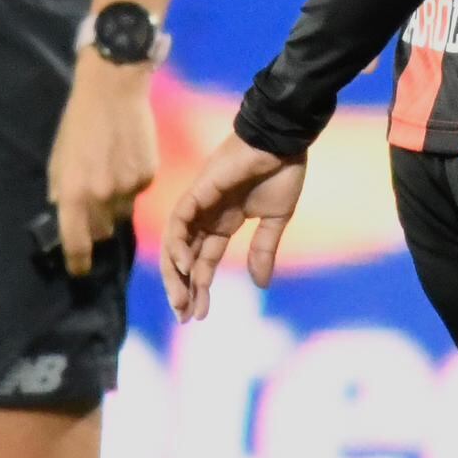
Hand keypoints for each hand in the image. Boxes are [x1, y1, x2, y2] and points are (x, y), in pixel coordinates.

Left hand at [48, 54, 161, 275]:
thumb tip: (66, 215)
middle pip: (102, 232)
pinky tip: (124, 162)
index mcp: (76, 194)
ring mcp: (130, 188)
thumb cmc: (78, 124)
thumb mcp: (58, 160)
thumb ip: (62, 192)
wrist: (113, 91)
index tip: (77, 270)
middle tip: (90, 207)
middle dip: (94, 227)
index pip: (76, 242)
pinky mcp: (148, 176)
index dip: (77, 261)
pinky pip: (137, 194)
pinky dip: (129, 186)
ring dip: (113, 206)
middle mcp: (104, 197)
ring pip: (121, 214)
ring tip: (108, 177)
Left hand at [159, 133, 309, 318]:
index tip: (200, 316)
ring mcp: (199, 203)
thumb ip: (264, 250)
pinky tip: (184, 265)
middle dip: (182, 288)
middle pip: (185, 258)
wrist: (283, 140)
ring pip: (175, 243)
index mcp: (224, 223)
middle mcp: (206, 216)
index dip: (200, 289)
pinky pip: (179, 221)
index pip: (204, 262)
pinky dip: (178, 243)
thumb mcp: (276, 219)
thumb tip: (260, 285)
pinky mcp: (198, 190)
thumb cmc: (282, 171)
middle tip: (184, 317)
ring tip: (180, 300)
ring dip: (174, 273)